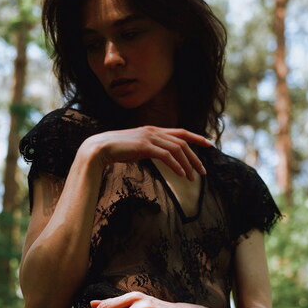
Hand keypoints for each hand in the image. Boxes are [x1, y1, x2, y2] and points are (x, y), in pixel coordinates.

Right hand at [78, 126, 210, 180]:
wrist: (99, 148)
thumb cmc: (116, 150)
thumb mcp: (137, 148)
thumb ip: (150, 148)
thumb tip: (160, 156)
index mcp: (153, 130)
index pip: (180, 132)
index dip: (196, 137)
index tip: (209, 144)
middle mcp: (153, 131)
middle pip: (182, 142)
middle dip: (195, 157)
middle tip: (203, 171)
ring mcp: (149, 137)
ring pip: (177, 149)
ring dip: (187, 164)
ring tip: (192, 178)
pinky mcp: (144, 146)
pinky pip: (166, 156)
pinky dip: (176, 165)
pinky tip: (181, 175)